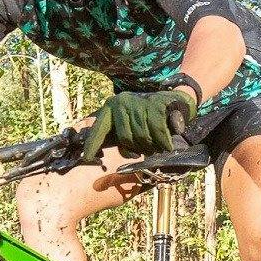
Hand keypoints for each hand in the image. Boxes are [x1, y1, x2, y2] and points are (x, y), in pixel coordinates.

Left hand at [81, 86, 197, 161]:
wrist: (173, 101)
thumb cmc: (147, 117)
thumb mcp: (129, 123)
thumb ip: (118, 136)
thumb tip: (107, 155)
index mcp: (110, 107)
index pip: (99, 129)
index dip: (93, 145)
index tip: (87, 159)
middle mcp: (121, 103)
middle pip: (125, 138)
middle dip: (137, 149)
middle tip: (146, 150)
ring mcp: (138, 103)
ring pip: (142, 137)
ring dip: (152, 146)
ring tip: (157, 145)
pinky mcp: (155, 106)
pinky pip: (157, 132)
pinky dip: (163, 142)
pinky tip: (167, 145)